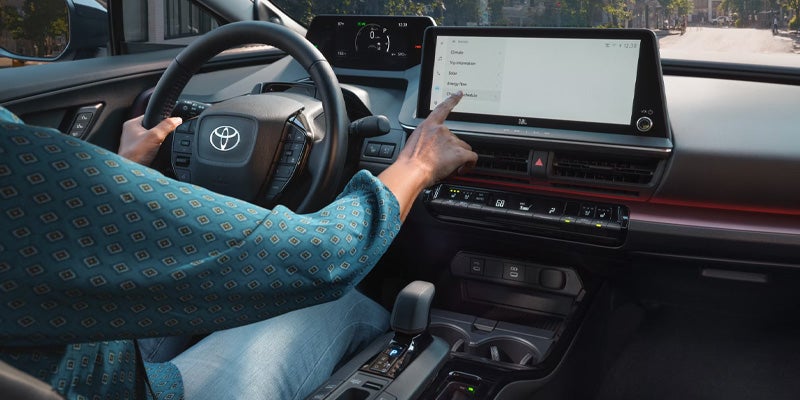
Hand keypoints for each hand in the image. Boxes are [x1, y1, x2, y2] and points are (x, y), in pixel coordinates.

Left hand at [118, 115, 181, 164]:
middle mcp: (132, 133)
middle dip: (161, 133)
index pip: (150, 115)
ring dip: (159, 143)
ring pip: (153, 139)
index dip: (161, 118)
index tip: (170, 123)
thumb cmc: (135, 155)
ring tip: (159, 148)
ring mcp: (135, 144)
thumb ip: (166, 126)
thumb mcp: (155, 136)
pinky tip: (158, 155)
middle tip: (164, 138)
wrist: (131, 172)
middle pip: (153, 128)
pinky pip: (152, 149)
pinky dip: (156, 151)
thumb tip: (177, 119)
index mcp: (132, 124)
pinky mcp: (139, 153)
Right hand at [378, 91, 477, 220]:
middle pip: (455, 137)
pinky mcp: (459, 153)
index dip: (452, 100)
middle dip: (452, 149)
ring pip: (463, 148)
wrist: (412, 170)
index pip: (442, 108)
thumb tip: (429, 148)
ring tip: (449, 167)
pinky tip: (462, 170)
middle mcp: (442, 130)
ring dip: (459, 157)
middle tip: (443, 161)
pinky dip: (469, 164)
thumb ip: (424, 140)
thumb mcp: (412, 143)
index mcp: (429, 126)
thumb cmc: (410, 161)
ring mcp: (451, 141)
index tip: (459, 94)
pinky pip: (472, 157)